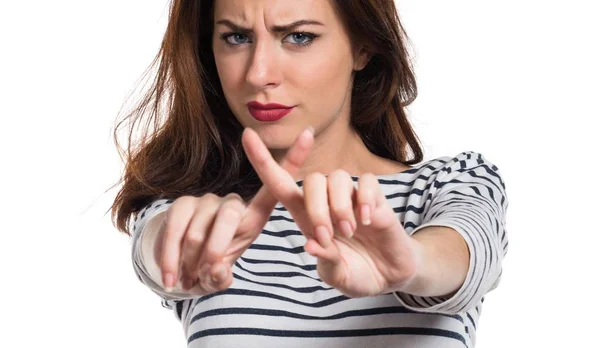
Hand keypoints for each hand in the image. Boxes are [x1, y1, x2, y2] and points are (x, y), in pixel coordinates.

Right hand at [154, 127, 314, 294]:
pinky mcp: (181, 204)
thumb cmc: (210, 268)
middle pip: (230, 214)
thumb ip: (221, 276)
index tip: (308, 132)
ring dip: (191, 260)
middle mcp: (232, 202)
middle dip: (218, 247)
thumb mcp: (221, 274)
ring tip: (189, 276)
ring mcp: (205, 201)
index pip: (277, 186)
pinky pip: (174, 230)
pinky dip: (170, 258)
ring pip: (199, 230)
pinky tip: (170, 277)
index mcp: (253, 216)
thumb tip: (217, 270)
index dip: (293, 159)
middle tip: (208, 270)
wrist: (178, 267)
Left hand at [243, 127, 420, 297]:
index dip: (263, 160)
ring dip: (339, 206)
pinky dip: (364, 199)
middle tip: (329, 236)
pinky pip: (365, 181)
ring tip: (350, 231)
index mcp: (307, 218)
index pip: (280, 183)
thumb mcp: (338, 275)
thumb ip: (327, 260)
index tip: (247, 134)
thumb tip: (311, 244)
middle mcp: (327, 202)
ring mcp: (351, 197)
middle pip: (311, 181)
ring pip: (336, 177)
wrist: (390, 275)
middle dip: (316, 209)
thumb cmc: (357, 273)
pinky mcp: (375, 197)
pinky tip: (367, 220)